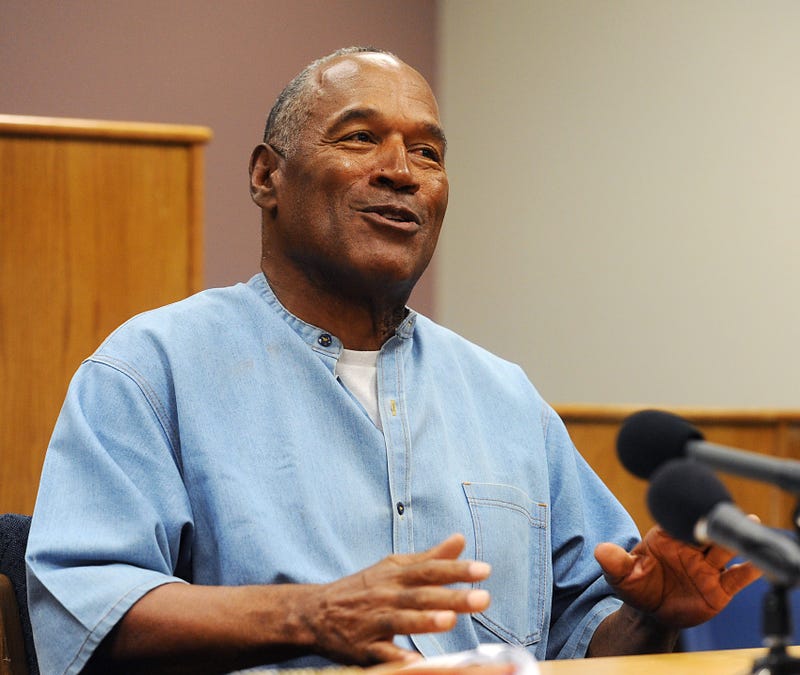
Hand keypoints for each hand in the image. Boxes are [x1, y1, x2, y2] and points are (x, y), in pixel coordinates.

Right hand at [303, 533, 491, 664]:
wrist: (315, 611)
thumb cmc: (364, 588)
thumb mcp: (394, 567)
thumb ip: (430, 557)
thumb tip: (460, 539)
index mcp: (397, 575)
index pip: (431, 569)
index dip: (457, 569)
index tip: (485, 570)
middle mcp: (387, 595)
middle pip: (422, 595)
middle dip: (452, 597)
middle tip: (484, 599)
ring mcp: (374, 621)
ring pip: (402, 620)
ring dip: (425, 620)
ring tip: (450, 620)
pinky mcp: (364, 647)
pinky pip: (383, 654)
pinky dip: (398, 658)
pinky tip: (416, 663)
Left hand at [594, 525, 760, 627]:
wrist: (650, 613)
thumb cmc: (636, 586)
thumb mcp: (621, 575)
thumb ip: (614, 562)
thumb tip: (600, 550)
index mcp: (668, 538)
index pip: (681, 522)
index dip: (688, 516)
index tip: (693, 512)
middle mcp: (691, 549)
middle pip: (707, 531)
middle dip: (716, 522)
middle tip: (723, 515)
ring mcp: (707, 567)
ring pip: (725, 549)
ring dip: (735, 538)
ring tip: (750, 524)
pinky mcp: (719, 589)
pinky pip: (738, 577)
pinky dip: (750, 570)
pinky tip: (757, 564)